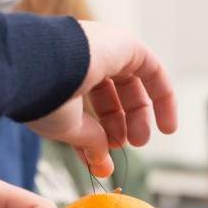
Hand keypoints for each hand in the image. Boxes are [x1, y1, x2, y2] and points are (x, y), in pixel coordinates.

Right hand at [27, 20, 176, 176]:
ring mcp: (104, 46)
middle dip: (118, 122)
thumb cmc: (45, 96)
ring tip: (139, 141)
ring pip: (130, 82)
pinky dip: (162, 97)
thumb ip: (88, 141)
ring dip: (138, 114)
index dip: (96, 131)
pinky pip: (152, 69)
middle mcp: (82, 54)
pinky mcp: (125, 43)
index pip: (85, 102)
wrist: (41, 64)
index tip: (100, 154)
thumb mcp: (67, 127)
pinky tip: (166, 127)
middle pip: (110, 91)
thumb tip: (102, 165)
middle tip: (122, 145)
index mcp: (62, 72)